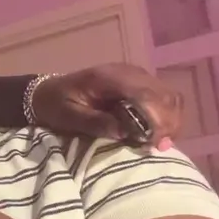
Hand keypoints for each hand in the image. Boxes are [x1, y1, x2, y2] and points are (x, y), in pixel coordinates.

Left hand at [31, 63, 181, 148]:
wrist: (47, 91)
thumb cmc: (55, 105)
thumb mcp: (67, 117)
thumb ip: (95, 123)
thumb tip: (124, 133)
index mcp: (108, 77)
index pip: (145, 95)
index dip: (156, 119)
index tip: (155, 144)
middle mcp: (128, 72)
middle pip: (164, 95)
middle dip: (167, 123)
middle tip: (159, 147)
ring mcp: (136, 75)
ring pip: (169, 96)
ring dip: (170, 120)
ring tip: (160, 142)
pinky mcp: (139, 83)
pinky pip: (164, 97)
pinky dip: (167, 115)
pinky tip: (158, 133)